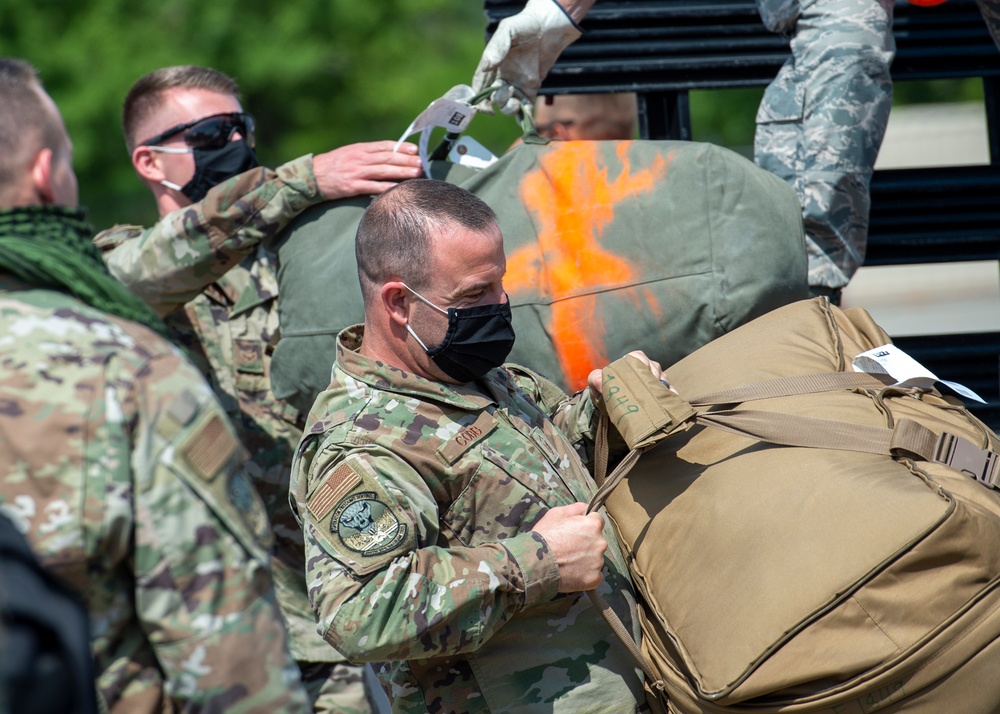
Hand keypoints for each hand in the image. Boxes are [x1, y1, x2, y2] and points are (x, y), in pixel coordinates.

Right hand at [311, 141, 422, 199]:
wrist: (311, 176)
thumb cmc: (332, 165)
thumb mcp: (349, 153)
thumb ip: (367, 154)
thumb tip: (388, 156)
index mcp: (360, 149)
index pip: (385, 146)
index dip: (401, 148)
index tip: (415, 150)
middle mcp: (360, 158)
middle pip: (388, 158)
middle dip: (406, 160)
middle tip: (422, 162)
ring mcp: (356, 172)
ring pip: (384, 171)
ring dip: (402, 172)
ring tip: (417, 173)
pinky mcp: (352, 186)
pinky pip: (373, 187)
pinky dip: (386, 187)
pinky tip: (398, 188)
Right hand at [471, 0, 587, 115]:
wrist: (550, 27)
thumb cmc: (526, 24)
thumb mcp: (507, 30)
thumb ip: (496, 48)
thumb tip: (485, 68)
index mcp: (493, 65)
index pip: (480, 85)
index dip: (478, 97)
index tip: (481, 105)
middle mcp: (503, 77)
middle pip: (492, 98)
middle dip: (495, 102)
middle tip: (505, 93)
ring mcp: (517, 84)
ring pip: (508, 105)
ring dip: (509, 109)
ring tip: (516, 102)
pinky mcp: (532, 88)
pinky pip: (526, 106)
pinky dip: (524, 115)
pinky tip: (526, 117)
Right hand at [531, 502, 606, 591]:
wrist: (535, 563)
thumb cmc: (544, 536)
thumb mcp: (555, 514)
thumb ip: (574, 509)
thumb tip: (586, 508)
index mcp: (592, 525)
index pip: (598, 521)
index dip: (586, 525)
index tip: (576, 531)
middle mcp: (600, 542)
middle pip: (597, 541)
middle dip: (587, 543)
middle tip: (569, 548)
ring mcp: (598, 562)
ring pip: (596, 559)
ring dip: (586, 559)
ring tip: (568, 562)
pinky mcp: (594, 578)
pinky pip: (595, 575)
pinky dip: (586, 575)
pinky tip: (572, 574)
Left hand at [587, 350, 671, 412]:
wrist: (608, 407)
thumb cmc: (603, 390)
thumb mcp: (595, 383)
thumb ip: (595, 379)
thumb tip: (601, 382)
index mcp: (629, 362)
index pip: (639, 357)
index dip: (643, 363)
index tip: (644, 371)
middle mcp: (644, 368)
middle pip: (654, 368)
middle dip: (655, 376)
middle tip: (653, 387)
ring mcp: (653, 380)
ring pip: (663, 379)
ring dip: (663, 387)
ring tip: (661, 397)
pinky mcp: (659, 393)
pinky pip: (669, 391)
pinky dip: (672, 395)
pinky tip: (672, 400)